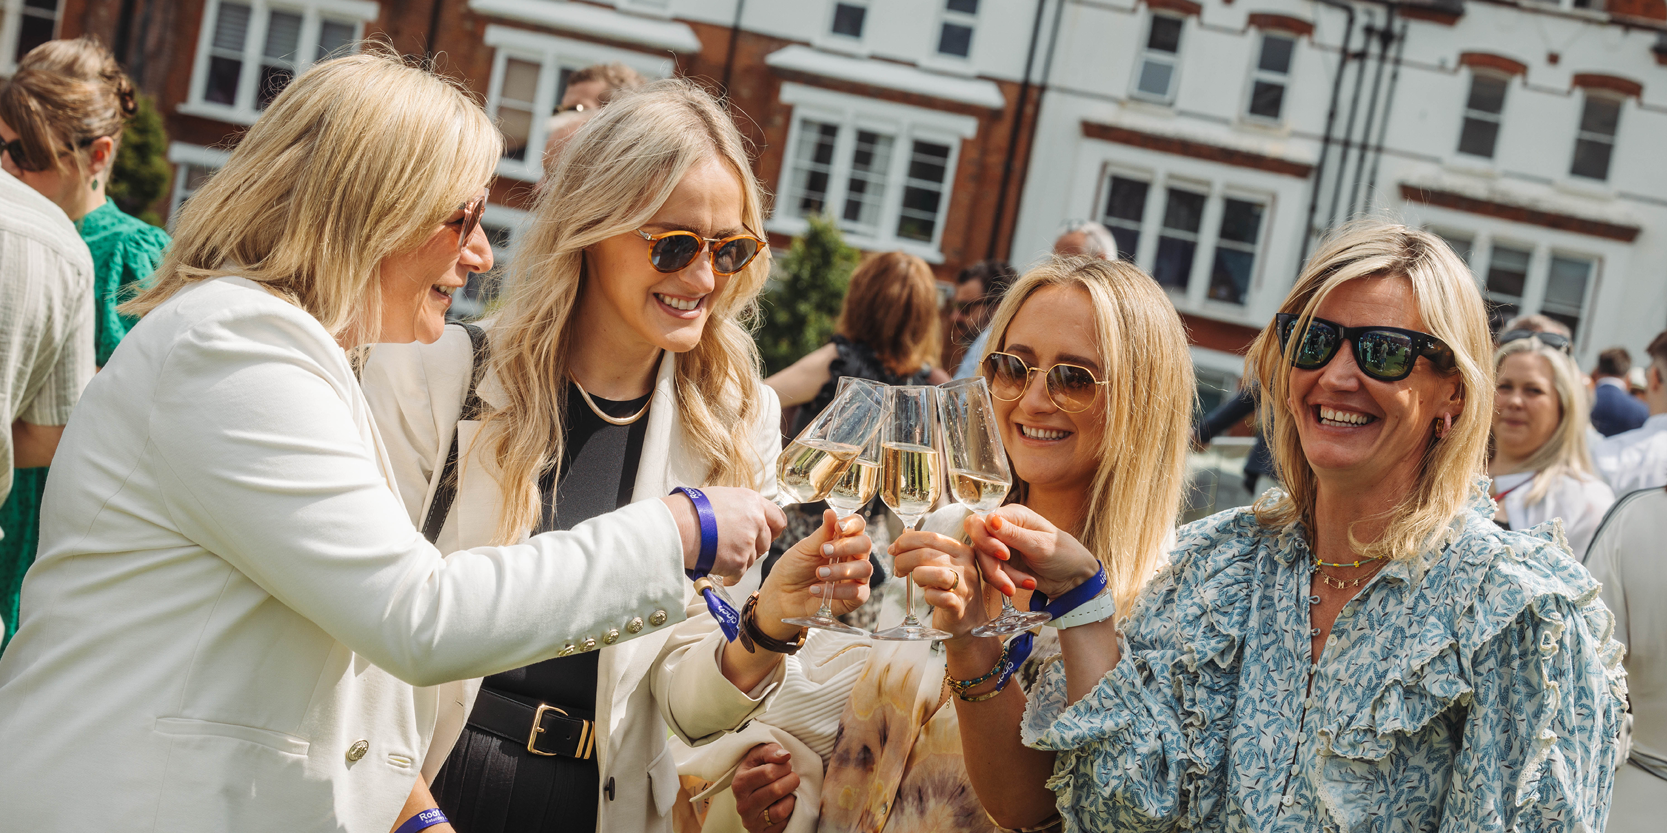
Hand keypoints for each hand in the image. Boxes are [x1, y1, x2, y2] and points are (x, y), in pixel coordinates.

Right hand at [663, 487, 787, 583]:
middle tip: (736, 549)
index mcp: (752, 502)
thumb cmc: (691, 509)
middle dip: (753, 548)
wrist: (678, 525)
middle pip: (765, 542)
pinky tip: (720, 572)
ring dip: (739, 561)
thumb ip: (739, 507)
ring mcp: (748, 542)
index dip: (773, 530)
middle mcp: (755, 521)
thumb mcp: (721, 496)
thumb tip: (741, 516)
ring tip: (719, 556)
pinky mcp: (738, 561)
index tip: (768, 536)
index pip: (778, 519)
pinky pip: (739, 574)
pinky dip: (730, 576)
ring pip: (752, 560)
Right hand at [734, 743, 797, 832]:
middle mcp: (742, 805)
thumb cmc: (758, 771)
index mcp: (739, 783)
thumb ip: (770, 751)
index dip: (784, 766)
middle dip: (791, 780)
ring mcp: (751, 822)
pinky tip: (785, 804)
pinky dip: (790, 813)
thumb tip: (785, 756)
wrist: (752, 795)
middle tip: (791, 777)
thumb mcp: (759, 757)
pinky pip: (783, 824)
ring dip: (791, 798)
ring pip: (781, 810)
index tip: (785, 765)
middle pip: (776, 790)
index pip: (769, 772)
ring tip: (788, 791)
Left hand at [754, 510, 872, 638]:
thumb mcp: (805, 549)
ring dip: (841, 570)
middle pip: (866, 545)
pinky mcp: (853, 599)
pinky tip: (816, 589)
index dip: (852, 524)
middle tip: (824, 551)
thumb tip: (831, 512)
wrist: (781, 596)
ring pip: (865, 568)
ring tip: (818, 573)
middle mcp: (852, 557)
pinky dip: (838, 591)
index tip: (838, 527)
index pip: (858, 526)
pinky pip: (858, 592)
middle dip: (846, 546)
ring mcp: (855, 578)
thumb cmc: (793, 569)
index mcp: (842, 540)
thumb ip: (822, 534)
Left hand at [889, 529, 995, 637]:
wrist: (968, 621)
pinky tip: (928, 597)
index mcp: (962, 551)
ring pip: (936, 574)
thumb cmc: (949, 589)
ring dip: (918, 576)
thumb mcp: (941, 565)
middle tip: (898, 570)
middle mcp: (966, 566)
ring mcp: (965, 587)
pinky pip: (940, 598)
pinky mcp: (959, 607)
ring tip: (916, 582)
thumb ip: (925, 550)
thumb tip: (901, 539)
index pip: (931, 537)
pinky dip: (929, 596)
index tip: (893, 549)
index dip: (907, 541)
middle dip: (904, 560)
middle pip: (927, 554)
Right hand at [965, 505, 1099, 598]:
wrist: (1074, 578)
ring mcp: (1000, 547)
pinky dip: (1008, 582)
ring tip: (1029, 583)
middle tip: (1010, 582)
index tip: (1004, 555)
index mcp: (1012, 515)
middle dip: (993, 567)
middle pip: (977, 545)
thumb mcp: (1041, 545)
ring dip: (1004, 578)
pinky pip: (993, 575)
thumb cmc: (1064, 554)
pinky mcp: (1002, 565)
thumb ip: (1013, 534)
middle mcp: (1002, 529)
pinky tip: (1029, 583)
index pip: (979, 521)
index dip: (985, 539)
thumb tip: (989, 519)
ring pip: (984, 563)